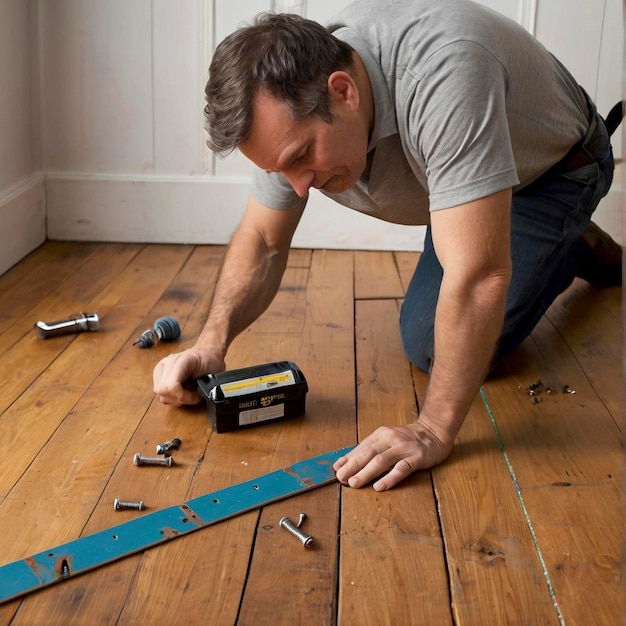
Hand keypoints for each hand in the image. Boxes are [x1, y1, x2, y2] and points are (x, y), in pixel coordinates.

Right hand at [153, 348, 224, 405]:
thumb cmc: (210, 361)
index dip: (184, 396)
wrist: (206, 354)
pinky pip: (163, 395)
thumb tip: (200, 398)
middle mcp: (165, 364)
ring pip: (163, 397)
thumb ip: (205, 386)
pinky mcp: (159, 376)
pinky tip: (183, 390)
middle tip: (194, 393)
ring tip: (189, 390)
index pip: (171, 387)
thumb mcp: (211, 373)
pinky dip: (174, 396)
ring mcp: (160, 370)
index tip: (197, 395)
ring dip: (178, 398)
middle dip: (181, 398)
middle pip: (164, 393)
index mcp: (178, 361)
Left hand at [333, 420, 453, 490]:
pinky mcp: (416, 458)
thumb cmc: (407, 440)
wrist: (434, 432)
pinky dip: (389, 477)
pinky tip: (380, 486)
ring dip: (366, 473)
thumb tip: (348, 463)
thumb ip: (370, 450)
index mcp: (380, 434)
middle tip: (341, 478)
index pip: (360, 448)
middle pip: (368, 453)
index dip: (347, 459)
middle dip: (352, 466)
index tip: (335, 470)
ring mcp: (403, 448)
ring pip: (381, 461)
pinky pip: (401, 468)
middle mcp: (390, 439)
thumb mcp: (387, 440)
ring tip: (354, 483)